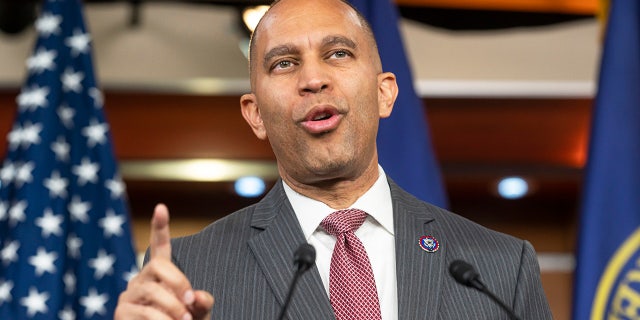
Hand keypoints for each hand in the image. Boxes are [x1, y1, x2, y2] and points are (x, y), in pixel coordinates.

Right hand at [115, 204, 213, 318]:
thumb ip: (202, 302)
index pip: (159, 248)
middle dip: (177, 282)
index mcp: (160, 276)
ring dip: (172, 307)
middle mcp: (141, 280)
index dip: (159, 228)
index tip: (161, 207)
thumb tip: (198, 297)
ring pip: (151, 291)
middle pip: (157, 266)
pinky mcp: (121, 313)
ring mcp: (129, 296)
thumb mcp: (197, 312)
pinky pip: (143, 312)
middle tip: (190, 302)